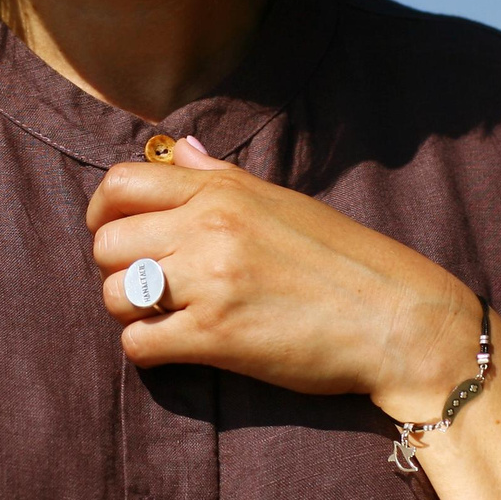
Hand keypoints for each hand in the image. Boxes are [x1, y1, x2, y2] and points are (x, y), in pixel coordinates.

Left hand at [87, 138, 477, 417]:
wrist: (398, 319)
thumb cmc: (344, 261)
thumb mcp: (281, 202)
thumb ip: (218, 176)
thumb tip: (175, 147)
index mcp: (222, 191)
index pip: (120, 184)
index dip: (102, 215)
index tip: (118, 238)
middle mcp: (210, 227)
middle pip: (108, 243)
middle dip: (117, 270)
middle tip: (149, 288)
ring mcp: (211, 281)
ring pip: (114, 295)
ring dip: (130, 314)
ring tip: (166, 319)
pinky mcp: (217, 336)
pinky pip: (139, 345)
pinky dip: (148, 352)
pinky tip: (177, 349)